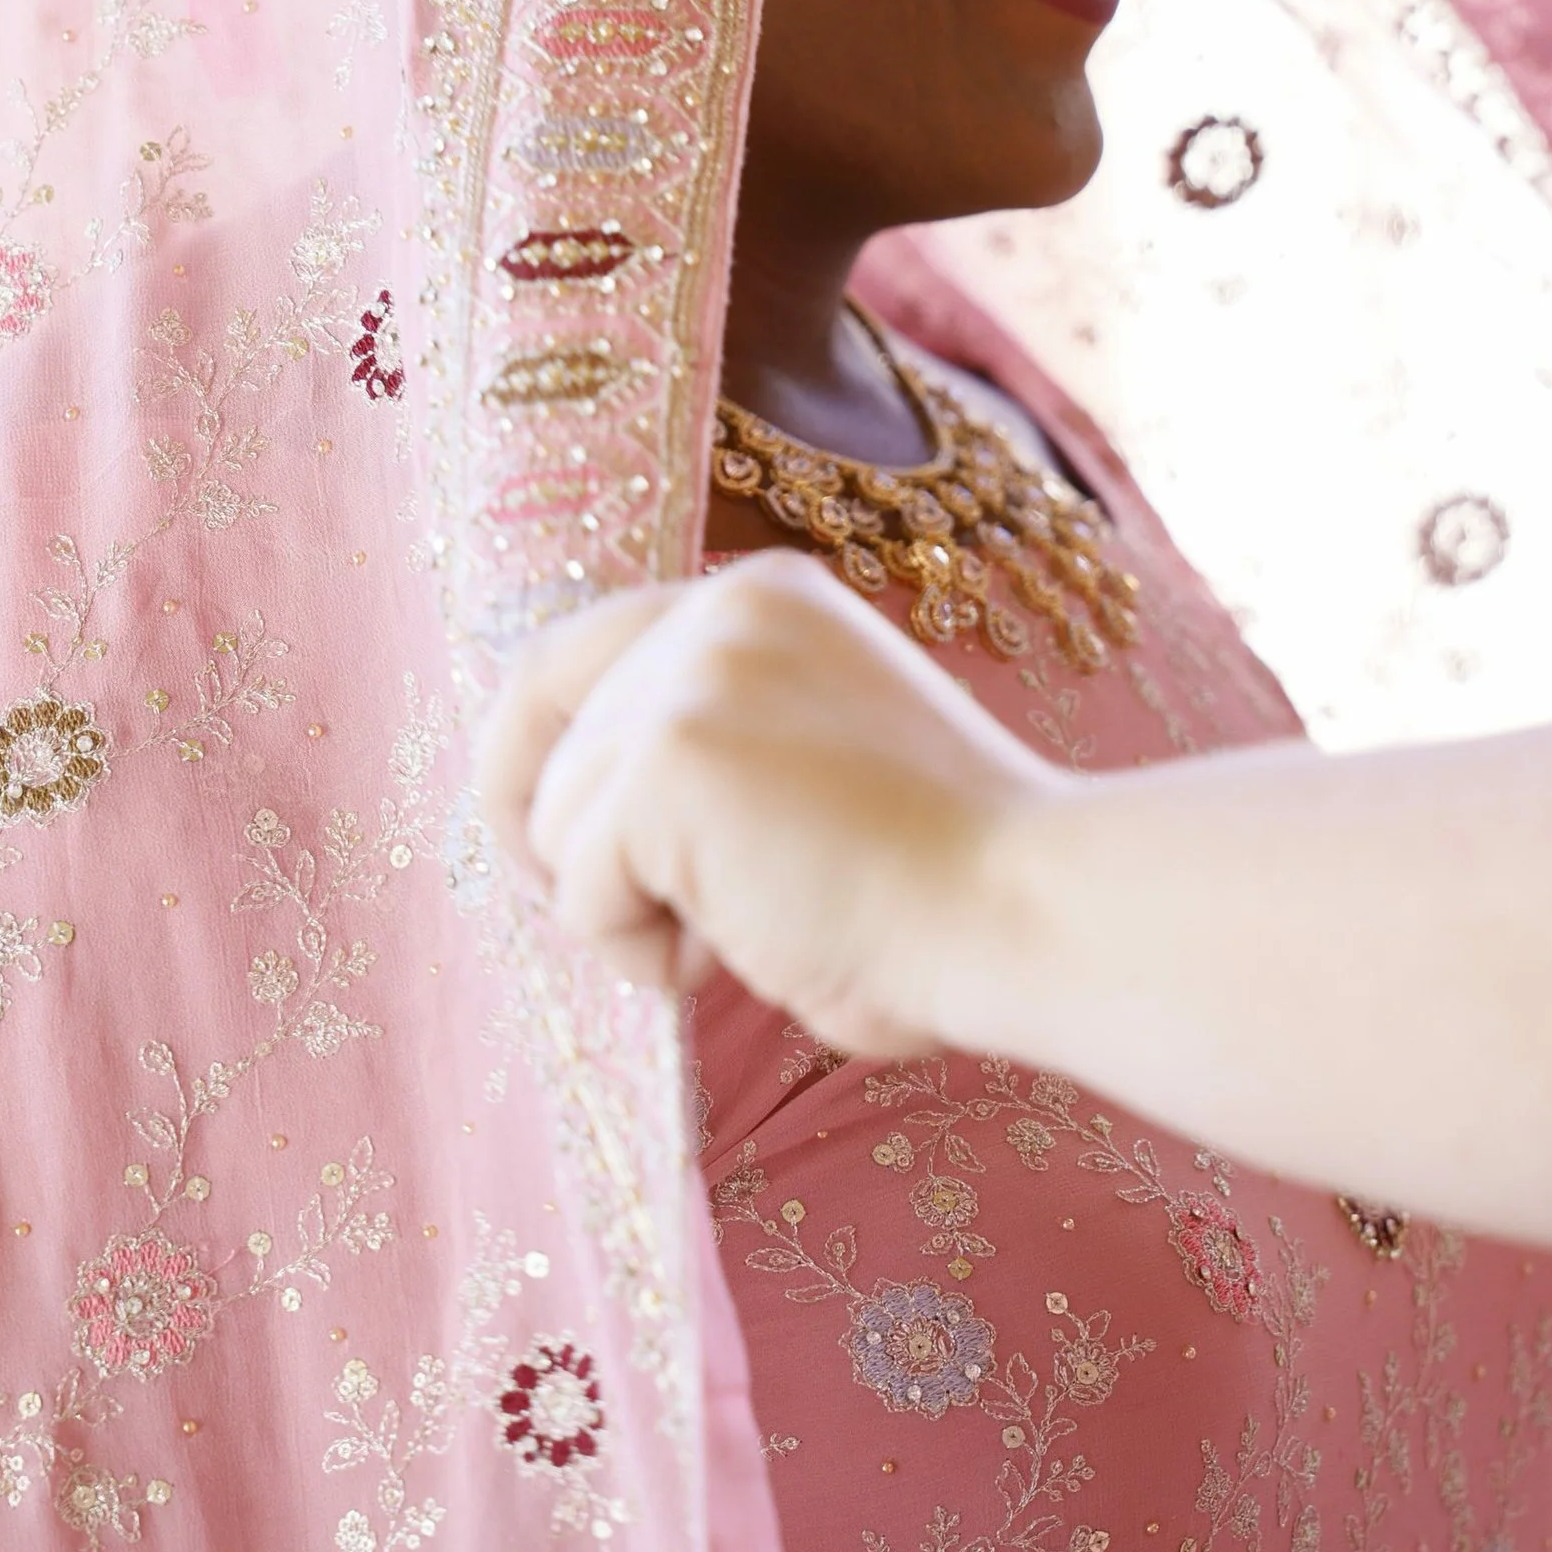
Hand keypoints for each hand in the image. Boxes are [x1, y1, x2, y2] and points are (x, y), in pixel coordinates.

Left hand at [479, 551, 1061, 1048]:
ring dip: (625, 917)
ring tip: (742, 941)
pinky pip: (584, 893)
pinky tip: (739, 954)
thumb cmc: (940, 880)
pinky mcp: (669, 762)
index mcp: (760, 597)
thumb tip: (571, 827)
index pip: (571, 658)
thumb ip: (711, 754)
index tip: (546, 853)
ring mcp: (688, 678)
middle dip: (571, 860)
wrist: (1021, 907)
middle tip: (643, 936)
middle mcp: (713, 612)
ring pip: (558, 830)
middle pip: (548, 747)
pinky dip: (639, 952)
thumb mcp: (809, 764)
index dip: (531, 760)